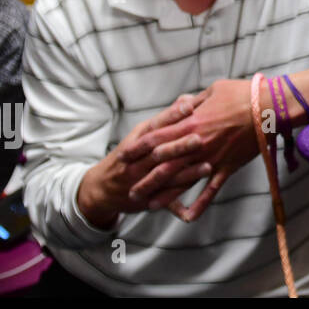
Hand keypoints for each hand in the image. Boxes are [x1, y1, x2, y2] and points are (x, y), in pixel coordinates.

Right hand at [78, 95, 214, 227]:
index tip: (190, 106)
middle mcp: (136, 160)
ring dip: (185, 174)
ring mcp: (139, 181)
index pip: (154, 126)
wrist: (101, 188)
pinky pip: (162, 203)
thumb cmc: (131, 154)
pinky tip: (190, 210)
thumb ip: (167, 119)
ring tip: (207, 168)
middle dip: (179, 146)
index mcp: (137, 140)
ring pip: (162, 177)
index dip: (171, 116)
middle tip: (200, 138)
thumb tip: (188, 98)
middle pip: (158, 151)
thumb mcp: (142, 134)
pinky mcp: (144, 199)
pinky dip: (176, 205)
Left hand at [120, 78, 268, 222]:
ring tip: (149, 206)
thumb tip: (183, 103)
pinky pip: (211, 190)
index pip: (156, 139)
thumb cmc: (243, 93)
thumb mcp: (213, 90)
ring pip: (183, 181)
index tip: (124, 158)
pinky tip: (189, 216)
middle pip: (164, 165)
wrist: (270, 107)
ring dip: (165, 195)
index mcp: (191, 122)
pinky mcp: (227, 167)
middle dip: (145, 179)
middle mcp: (196, 144)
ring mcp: (212, 158)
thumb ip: (194, 101)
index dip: (138, 149)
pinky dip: (200, 204)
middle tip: (130, 190)